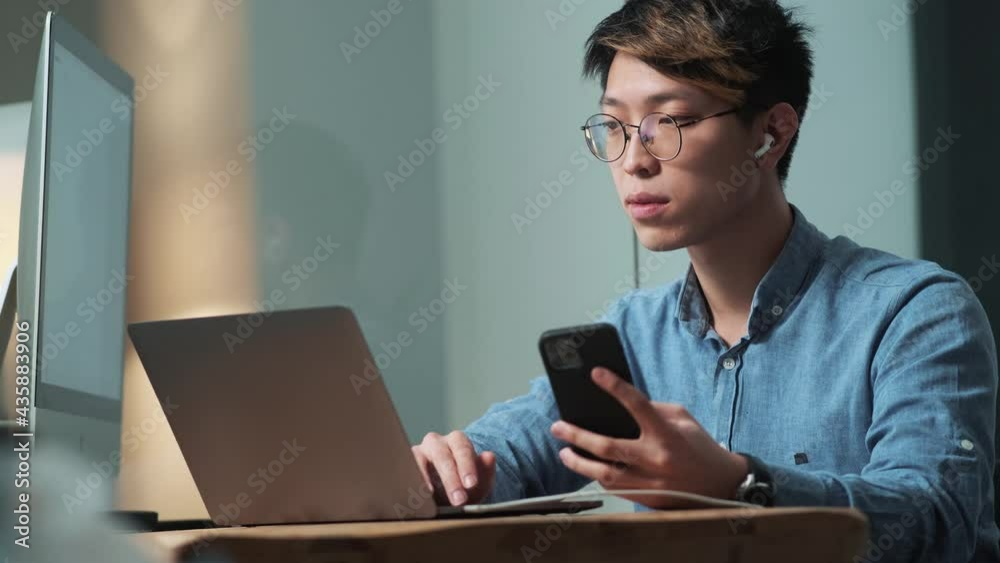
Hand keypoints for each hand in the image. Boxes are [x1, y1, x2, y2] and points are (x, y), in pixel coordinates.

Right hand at [412, 431, 495, 505]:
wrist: (448, 492)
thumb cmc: (465, 484)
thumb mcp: (480, 480)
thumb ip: (486, 470)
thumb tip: (489, 456)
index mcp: (457, 440)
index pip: (462, 448)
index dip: (466, 466)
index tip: (471, 483)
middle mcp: (436, 442)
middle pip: (442, 456)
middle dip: (451, 479)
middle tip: (459, 499)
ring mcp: (418, 452)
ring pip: (418, 459)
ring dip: (426, 479)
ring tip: (430, 497)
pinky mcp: (405, 465)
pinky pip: (405, 472)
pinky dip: (410, 484)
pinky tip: (416, 498)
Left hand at [550, 367, 748, 508]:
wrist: (722, 486)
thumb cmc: (700, 447)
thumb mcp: (683, 420)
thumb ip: (653, 410)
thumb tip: (621, 403)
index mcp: (667, 435)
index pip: (637, 405)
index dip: (615, 387)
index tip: (595, 374)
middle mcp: (656, 459)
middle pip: (607, 447)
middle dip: (577, 436)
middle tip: (558, 427)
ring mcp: (650, 483)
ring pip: (603, 474)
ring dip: (579, 463)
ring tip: (564, 451)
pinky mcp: (647, 499)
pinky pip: (614, 488)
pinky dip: (596, 476)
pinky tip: (586, 467)